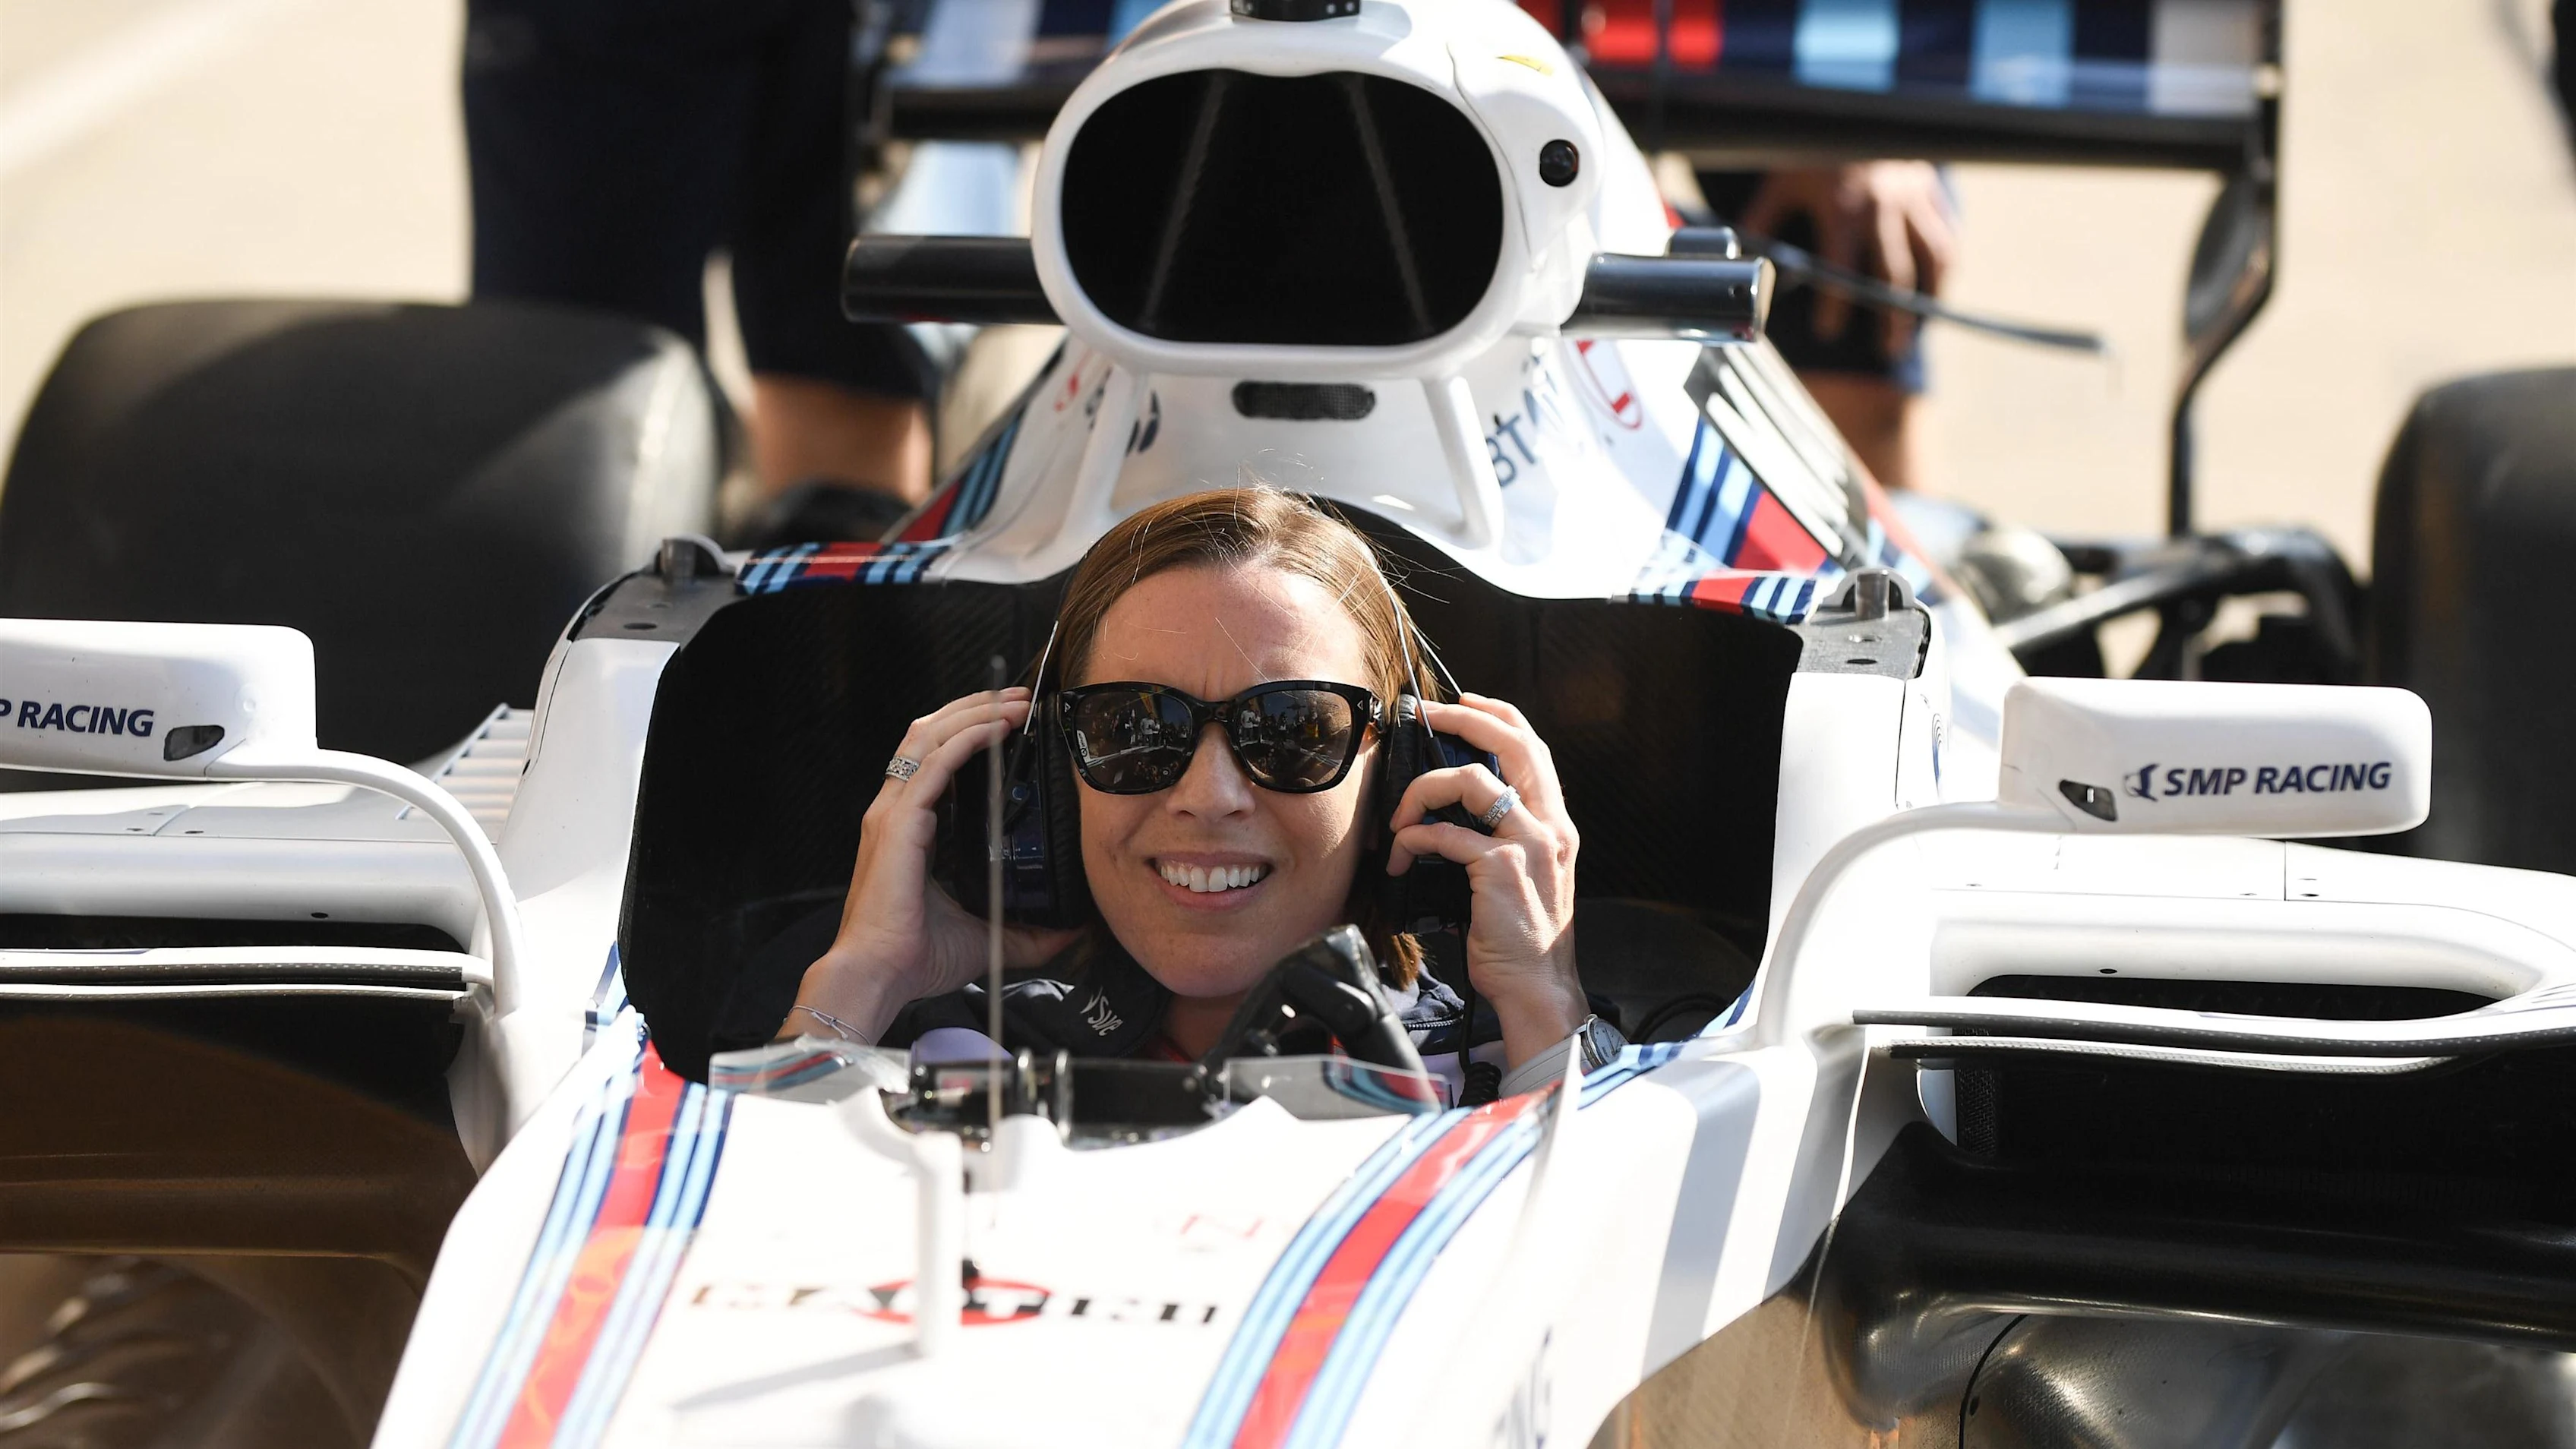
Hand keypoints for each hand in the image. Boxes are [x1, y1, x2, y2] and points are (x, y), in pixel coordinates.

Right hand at [785, 688, 1078, 1041]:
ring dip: (974, 712)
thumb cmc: (917, 957)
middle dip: (974, 708)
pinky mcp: (899, 821)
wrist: (880, 976)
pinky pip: (936, 763)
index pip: (934, 759)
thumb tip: (1072, 930)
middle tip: (1019, 698)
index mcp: (909, 828)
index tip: (1009, 721)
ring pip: (930, 736)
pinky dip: (968, 737)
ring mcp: (893, 812)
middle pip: (929, 733)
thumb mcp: (987, 937)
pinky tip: (997, 727)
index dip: (968, 732)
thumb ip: (1028, 931)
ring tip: (1014, 702)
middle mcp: (896, 811)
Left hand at [1385, 693, 1584, 1071]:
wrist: (1538, 986)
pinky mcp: (1501, 869)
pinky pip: (1447, 834)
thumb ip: (1503, 837)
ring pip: (1470, 782)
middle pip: (1512, 745)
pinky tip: (1403, 855)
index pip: (1534, 748)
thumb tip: (1453, 808)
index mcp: (1555, 824)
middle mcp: (1549, 826)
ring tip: (1401, 817)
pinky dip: (1415, 837)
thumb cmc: (1519, 936)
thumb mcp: (1524, 875)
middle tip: (1427, 716)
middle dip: (1464, 719)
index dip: (1499, 715)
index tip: (1464, 702)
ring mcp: (1529, 845)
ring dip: (1422, 791)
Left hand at [1740, 161, 1956, 354]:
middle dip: (1891, 319)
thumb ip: (1763, 219)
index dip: (1836, 307)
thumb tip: (1740, 258)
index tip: (1828, 332)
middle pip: (1894, 275)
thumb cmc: (1812, 141)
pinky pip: (1946, 231)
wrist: (1853, 98)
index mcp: (1843, 208)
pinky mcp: (1930, 187)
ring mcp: (1912, 197)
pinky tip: (1937, 285)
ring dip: (1929, 296)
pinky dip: (1944, 262)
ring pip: (1934, 256)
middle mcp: (1883, 206)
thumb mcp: (1781, 178)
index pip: (1842, 271)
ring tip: (1919, 327)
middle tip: (1888, 351)